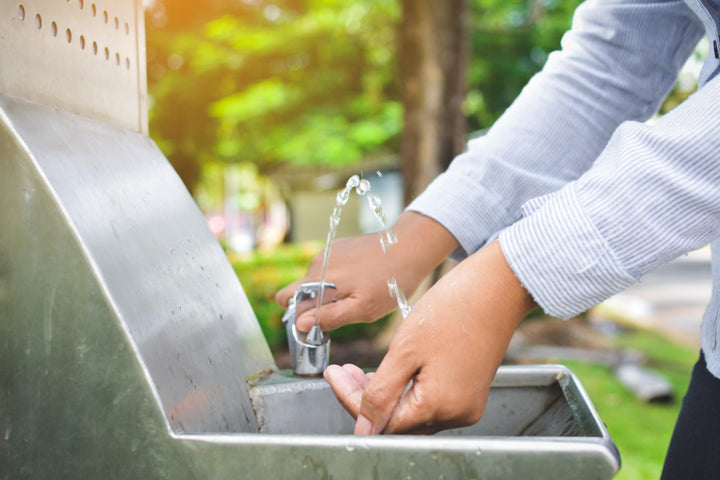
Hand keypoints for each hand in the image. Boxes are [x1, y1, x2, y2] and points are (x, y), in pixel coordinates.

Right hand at [275, 211, 457, 331]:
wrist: (409, 247)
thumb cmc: (389, 282)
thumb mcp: (363, 309)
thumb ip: (329, 317)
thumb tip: (300, 324)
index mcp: (319, 279)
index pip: (287, 301)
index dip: (299, 318)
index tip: (320, 328)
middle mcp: (317, 263)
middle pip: (298, 291)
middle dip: (311, 306)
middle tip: (339, 314)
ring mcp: (327, 252)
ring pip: (314, 282)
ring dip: (327, 293)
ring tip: (356, 295)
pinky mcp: (337, 247)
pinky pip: (327, 270)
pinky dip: (336, 280)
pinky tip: (360, 281)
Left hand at [324, 241, 535, 433]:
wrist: (497, 286)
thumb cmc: (453, 310)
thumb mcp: (405, 351)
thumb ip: (381, 393)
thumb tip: (365, 428)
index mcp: (440, 407)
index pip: (382, 422)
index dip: (352, 401)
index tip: (333, 377)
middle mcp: (457, 414)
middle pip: (397, 420)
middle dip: (365, 397)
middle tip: (342, 371)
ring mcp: (466, 404)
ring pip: (412, 411)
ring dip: (384, 393)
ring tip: (359, 369)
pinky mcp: (469, 390)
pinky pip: (429, 400)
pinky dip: (406, 388)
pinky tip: (390, 370)